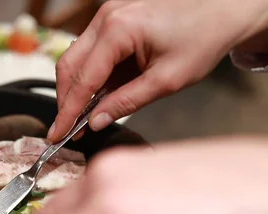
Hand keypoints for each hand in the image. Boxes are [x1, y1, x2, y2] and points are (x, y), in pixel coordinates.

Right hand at [49, 0, 267, 141]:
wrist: (224, 9)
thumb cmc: (203, 37)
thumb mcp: (166, 80)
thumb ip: (126, 102)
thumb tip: (95, 121)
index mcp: (118, 29)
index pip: (82, 79)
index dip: (68, 111)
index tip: (58, 134)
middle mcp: (106, 18)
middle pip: (69, 66)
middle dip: (65, 101)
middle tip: (66, 129)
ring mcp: (107, 16)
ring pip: (75, 58)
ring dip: (75, 89)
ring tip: (80, 118)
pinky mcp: (112, 20)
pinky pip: (90, 52)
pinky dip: (88, 76)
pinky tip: (95, 97)